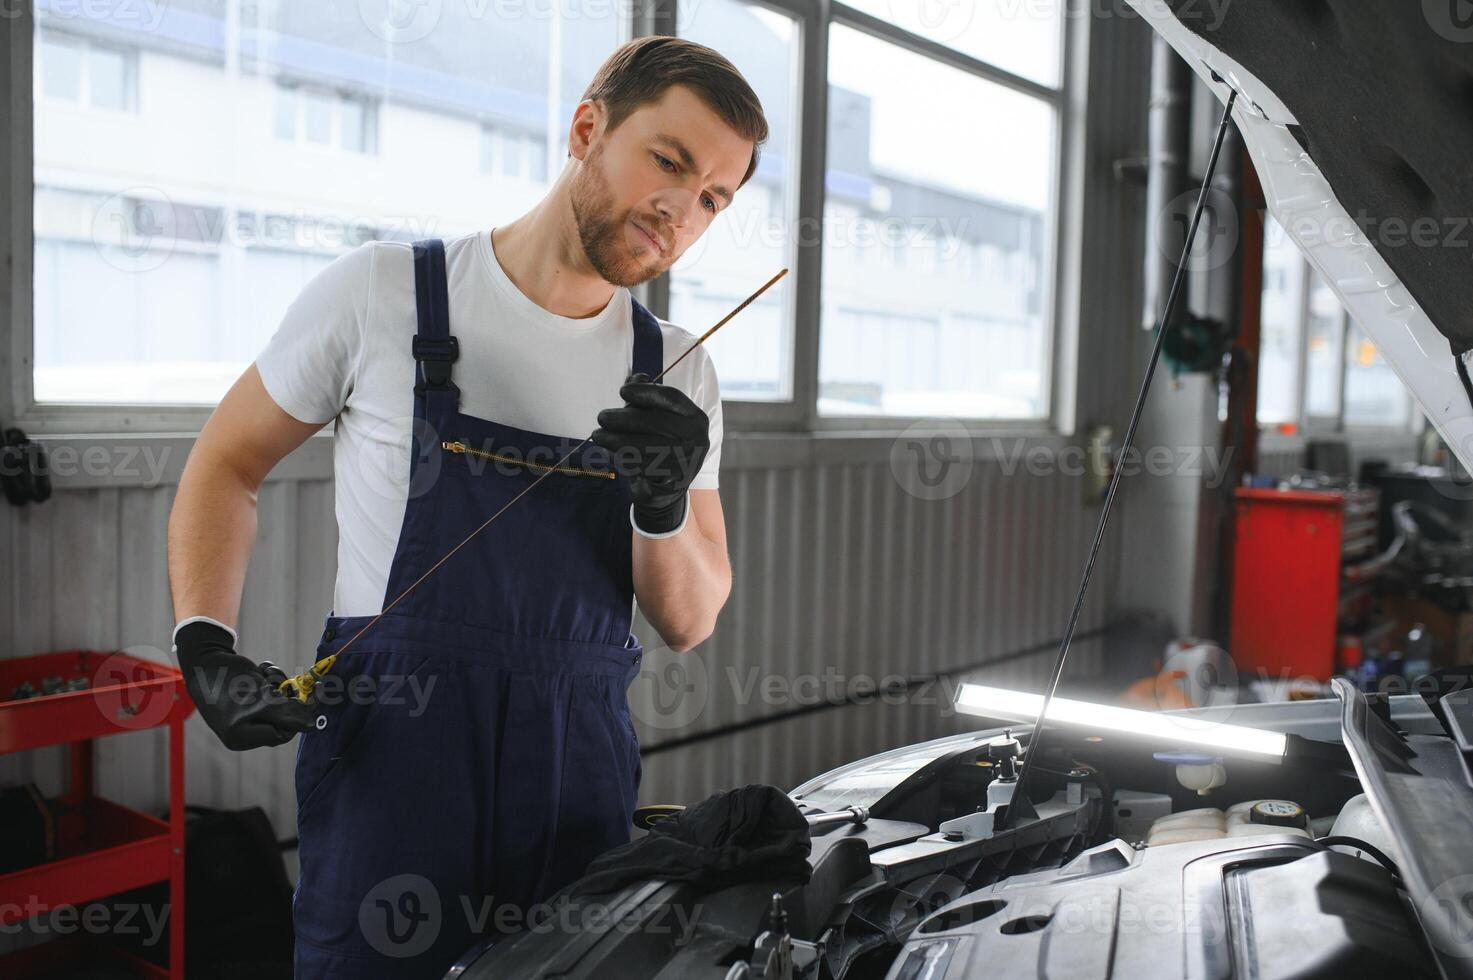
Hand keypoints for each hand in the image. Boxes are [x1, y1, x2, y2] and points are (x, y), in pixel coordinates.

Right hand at [172, 621, 315, 749]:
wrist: (204, 660)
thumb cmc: (229, 682)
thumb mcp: (261, 699)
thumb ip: (286, 714)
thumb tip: (310, 726)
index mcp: (241, 737)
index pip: (282, 733)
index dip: (298, 715)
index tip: (312, 696)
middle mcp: (241, 731)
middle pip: (280, 718)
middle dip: (285, 697)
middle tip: (290, 682)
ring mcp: (242, 715)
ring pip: (276, 702)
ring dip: (277, 683)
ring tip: (267, 672)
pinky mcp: (244, 700)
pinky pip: (266, 693)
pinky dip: (269, 679)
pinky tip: (261, 669)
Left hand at [592, 373, 709, 535]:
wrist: (669, 489)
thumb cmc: (662, 443)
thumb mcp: (660, 418)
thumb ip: (648, 397)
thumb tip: (636, 378)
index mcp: (696, 418)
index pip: (671, 398)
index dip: (646, 392)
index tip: (622, 391)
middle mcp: (696, 439)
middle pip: (655, 422)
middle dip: (623, 419)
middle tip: (601, 417)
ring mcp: (686, 462)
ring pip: (645, 447)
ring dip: (616, 440)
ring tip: (598, 435)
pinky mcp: (671, 481)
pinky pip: (641, 467)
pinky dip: (622, 459)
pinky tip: (609, 453)